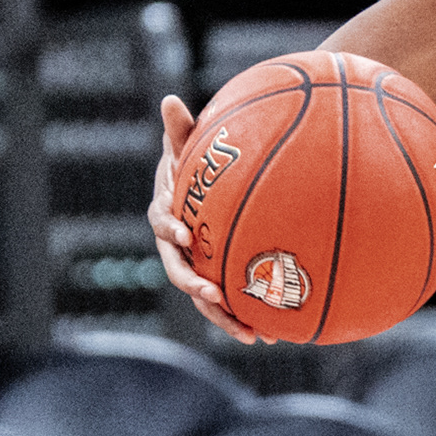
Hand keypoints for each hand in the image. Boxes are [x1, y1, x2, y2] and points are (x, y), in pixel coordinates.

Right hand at [148, 95, 257, 341]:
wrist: (202, 189)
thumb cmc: (194, 163)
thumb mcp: (187, 145)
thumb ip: (180, 130)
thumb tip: (170, 100)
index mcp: (167, 215)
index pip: (164, 226)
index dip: (173, 231)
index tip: (188, 235)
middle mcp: (177, 247)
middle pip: (181, 272)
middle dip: (197, 288)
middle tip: (216, 296)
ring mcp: (196, 266)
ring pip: (204, 298)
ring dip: (224, 318)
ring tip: (252, 334)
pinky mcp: (216, 277)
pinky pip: (228, 301)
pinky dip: (245, 317)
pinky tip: (272, 335)